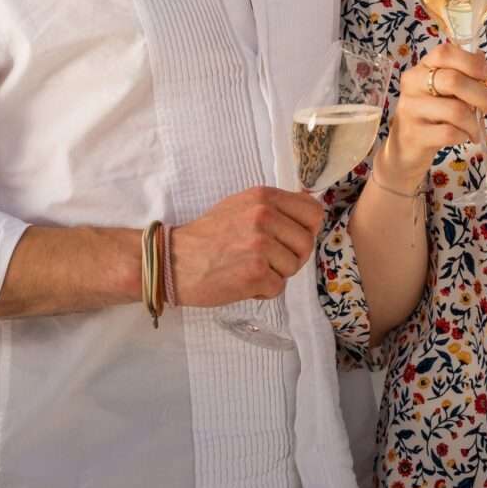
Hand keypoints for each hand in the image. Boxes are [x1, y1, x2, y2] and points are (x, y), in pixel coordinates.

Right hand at [168, 186, 325, 307]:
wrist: (174, 261)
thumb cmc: (208, 236)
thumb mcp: (241, 206)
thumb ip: (274, 206)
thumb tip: (308, 208)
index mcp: (263, 196)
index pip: (313, 211)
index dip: (307, 230)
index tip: (292, 240)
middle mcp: (264, 216)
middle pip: (306, 243)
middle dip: (292, 257)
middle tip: (268, 261)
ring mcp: (260, 244)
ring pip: (293, 267)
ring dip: (276, 275)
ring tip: (250, 269)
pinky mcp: (255, 273)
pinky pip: (278, 287)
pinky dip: (263, 291)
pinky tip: (243, 283)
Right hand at [378, 41, 486, 181]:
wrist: (404, 148)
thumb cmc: (429, 115)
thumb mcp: (442, 91)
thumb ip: (461, 74)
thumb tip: (482, 59)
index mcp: (421, 68)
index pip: (445, 52)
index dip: (472, 62)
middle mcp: (413, 84)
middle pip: (454, 80)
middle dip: (482, 95)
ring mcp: (411, 109)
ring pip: (456, 111)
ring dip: (474, 122)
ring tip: (475, 129)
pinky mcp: (415, 134)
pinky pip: (450, 133)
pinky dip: (463, 136)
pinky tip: (461, 137)